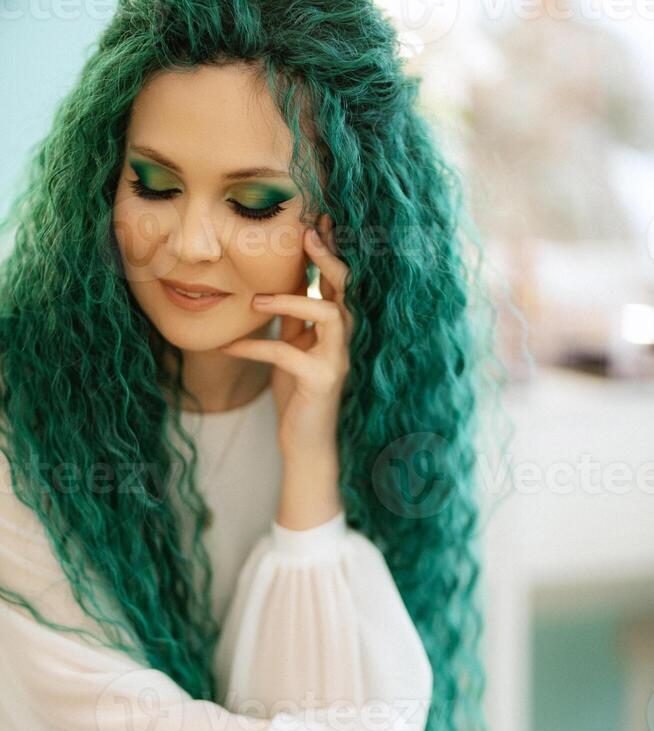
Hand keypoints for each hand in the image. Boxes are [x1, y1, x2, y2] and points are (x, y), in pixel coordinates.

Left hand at [218, 214, 353, 459]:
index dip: (329, 248)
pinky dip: (255, 347)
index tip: (318, 218)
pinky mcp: (321, 381)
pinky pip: (288, 355)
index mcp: (335, 326)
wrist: (306, 441)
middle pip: (345, 287)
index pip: (337, 279)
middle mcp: (342, 338)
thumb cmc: (298, 392)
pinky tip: (229, 346)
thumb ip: (291, 319)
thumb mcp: (292, 347)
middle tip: (307, 232)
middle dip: (327, 257)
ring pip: (327, 315)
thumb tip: (274, 284)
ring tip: (256, 299)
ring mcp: (336, 360)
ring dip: (292, 300)